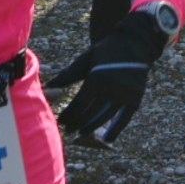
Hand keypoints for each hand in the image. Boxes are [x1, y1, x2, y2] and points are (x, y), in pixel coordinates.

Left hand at [44, 10, 168, 147]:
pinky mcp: (135, 98)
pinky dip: (116, 129)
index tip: (61, 121)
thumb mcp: (85, 60)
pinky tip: (107, 139)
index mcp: (97, 78)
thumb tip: (48, 86)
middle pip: (90, 113)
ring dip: (93, 127)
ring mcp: (124, 95)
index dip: (69, 115)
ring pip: (105, 117)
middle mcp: (111, 88)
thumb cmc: (105, 51)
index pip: (79, 104)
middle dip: (77, 123)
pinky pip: (124, 118)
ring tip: (82, 133)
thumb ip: (68, 74)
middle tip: (68, 130)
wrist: (133, 44)